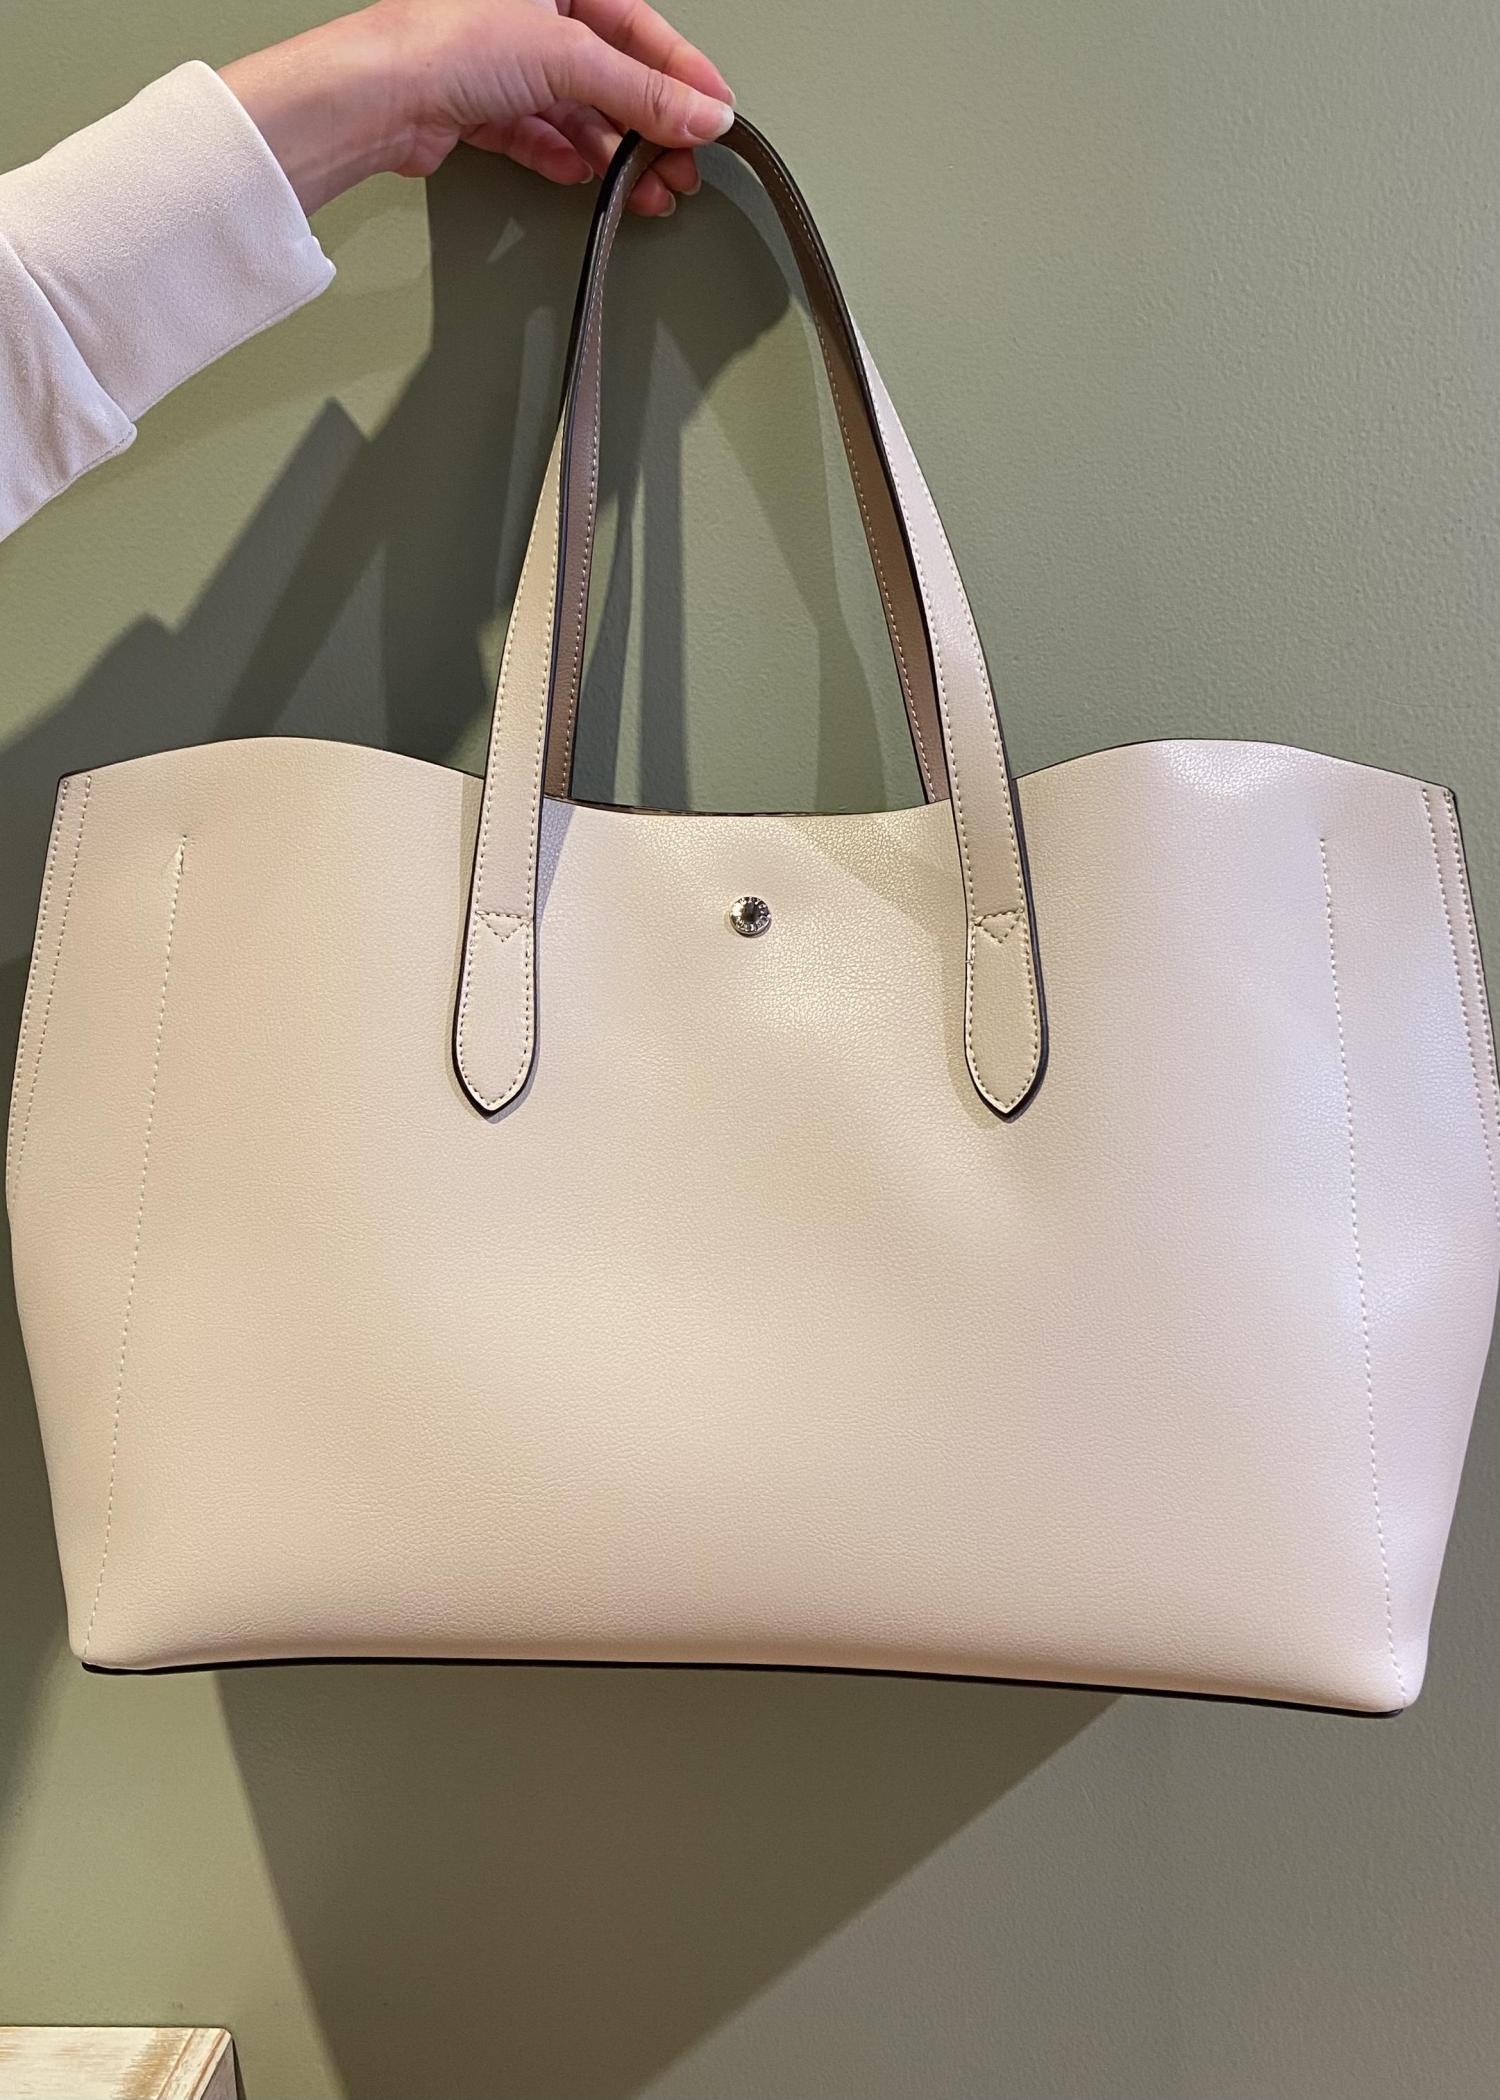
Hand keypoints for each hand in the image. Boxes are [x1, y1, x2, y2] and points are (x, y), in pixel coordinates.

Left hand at [219, 0, 734, 219]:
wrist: (377, 95)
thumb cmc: (449, 41)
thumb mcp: (569, 56)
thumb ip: (643, 90)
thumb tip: (703, 114)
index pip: (638, 27)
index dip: (682, 75)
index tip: (715, 117)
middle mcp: (526, 15)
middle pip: (609, 75)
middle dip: (649, 128)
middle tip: (680, 170)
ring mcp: (500, 63)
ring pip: (576, 112)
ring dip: (612, 155)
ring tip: (643, 193)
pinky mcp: (478, 108)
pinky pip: (537, 135)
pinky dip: (563, 159)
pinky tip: (584, 181)